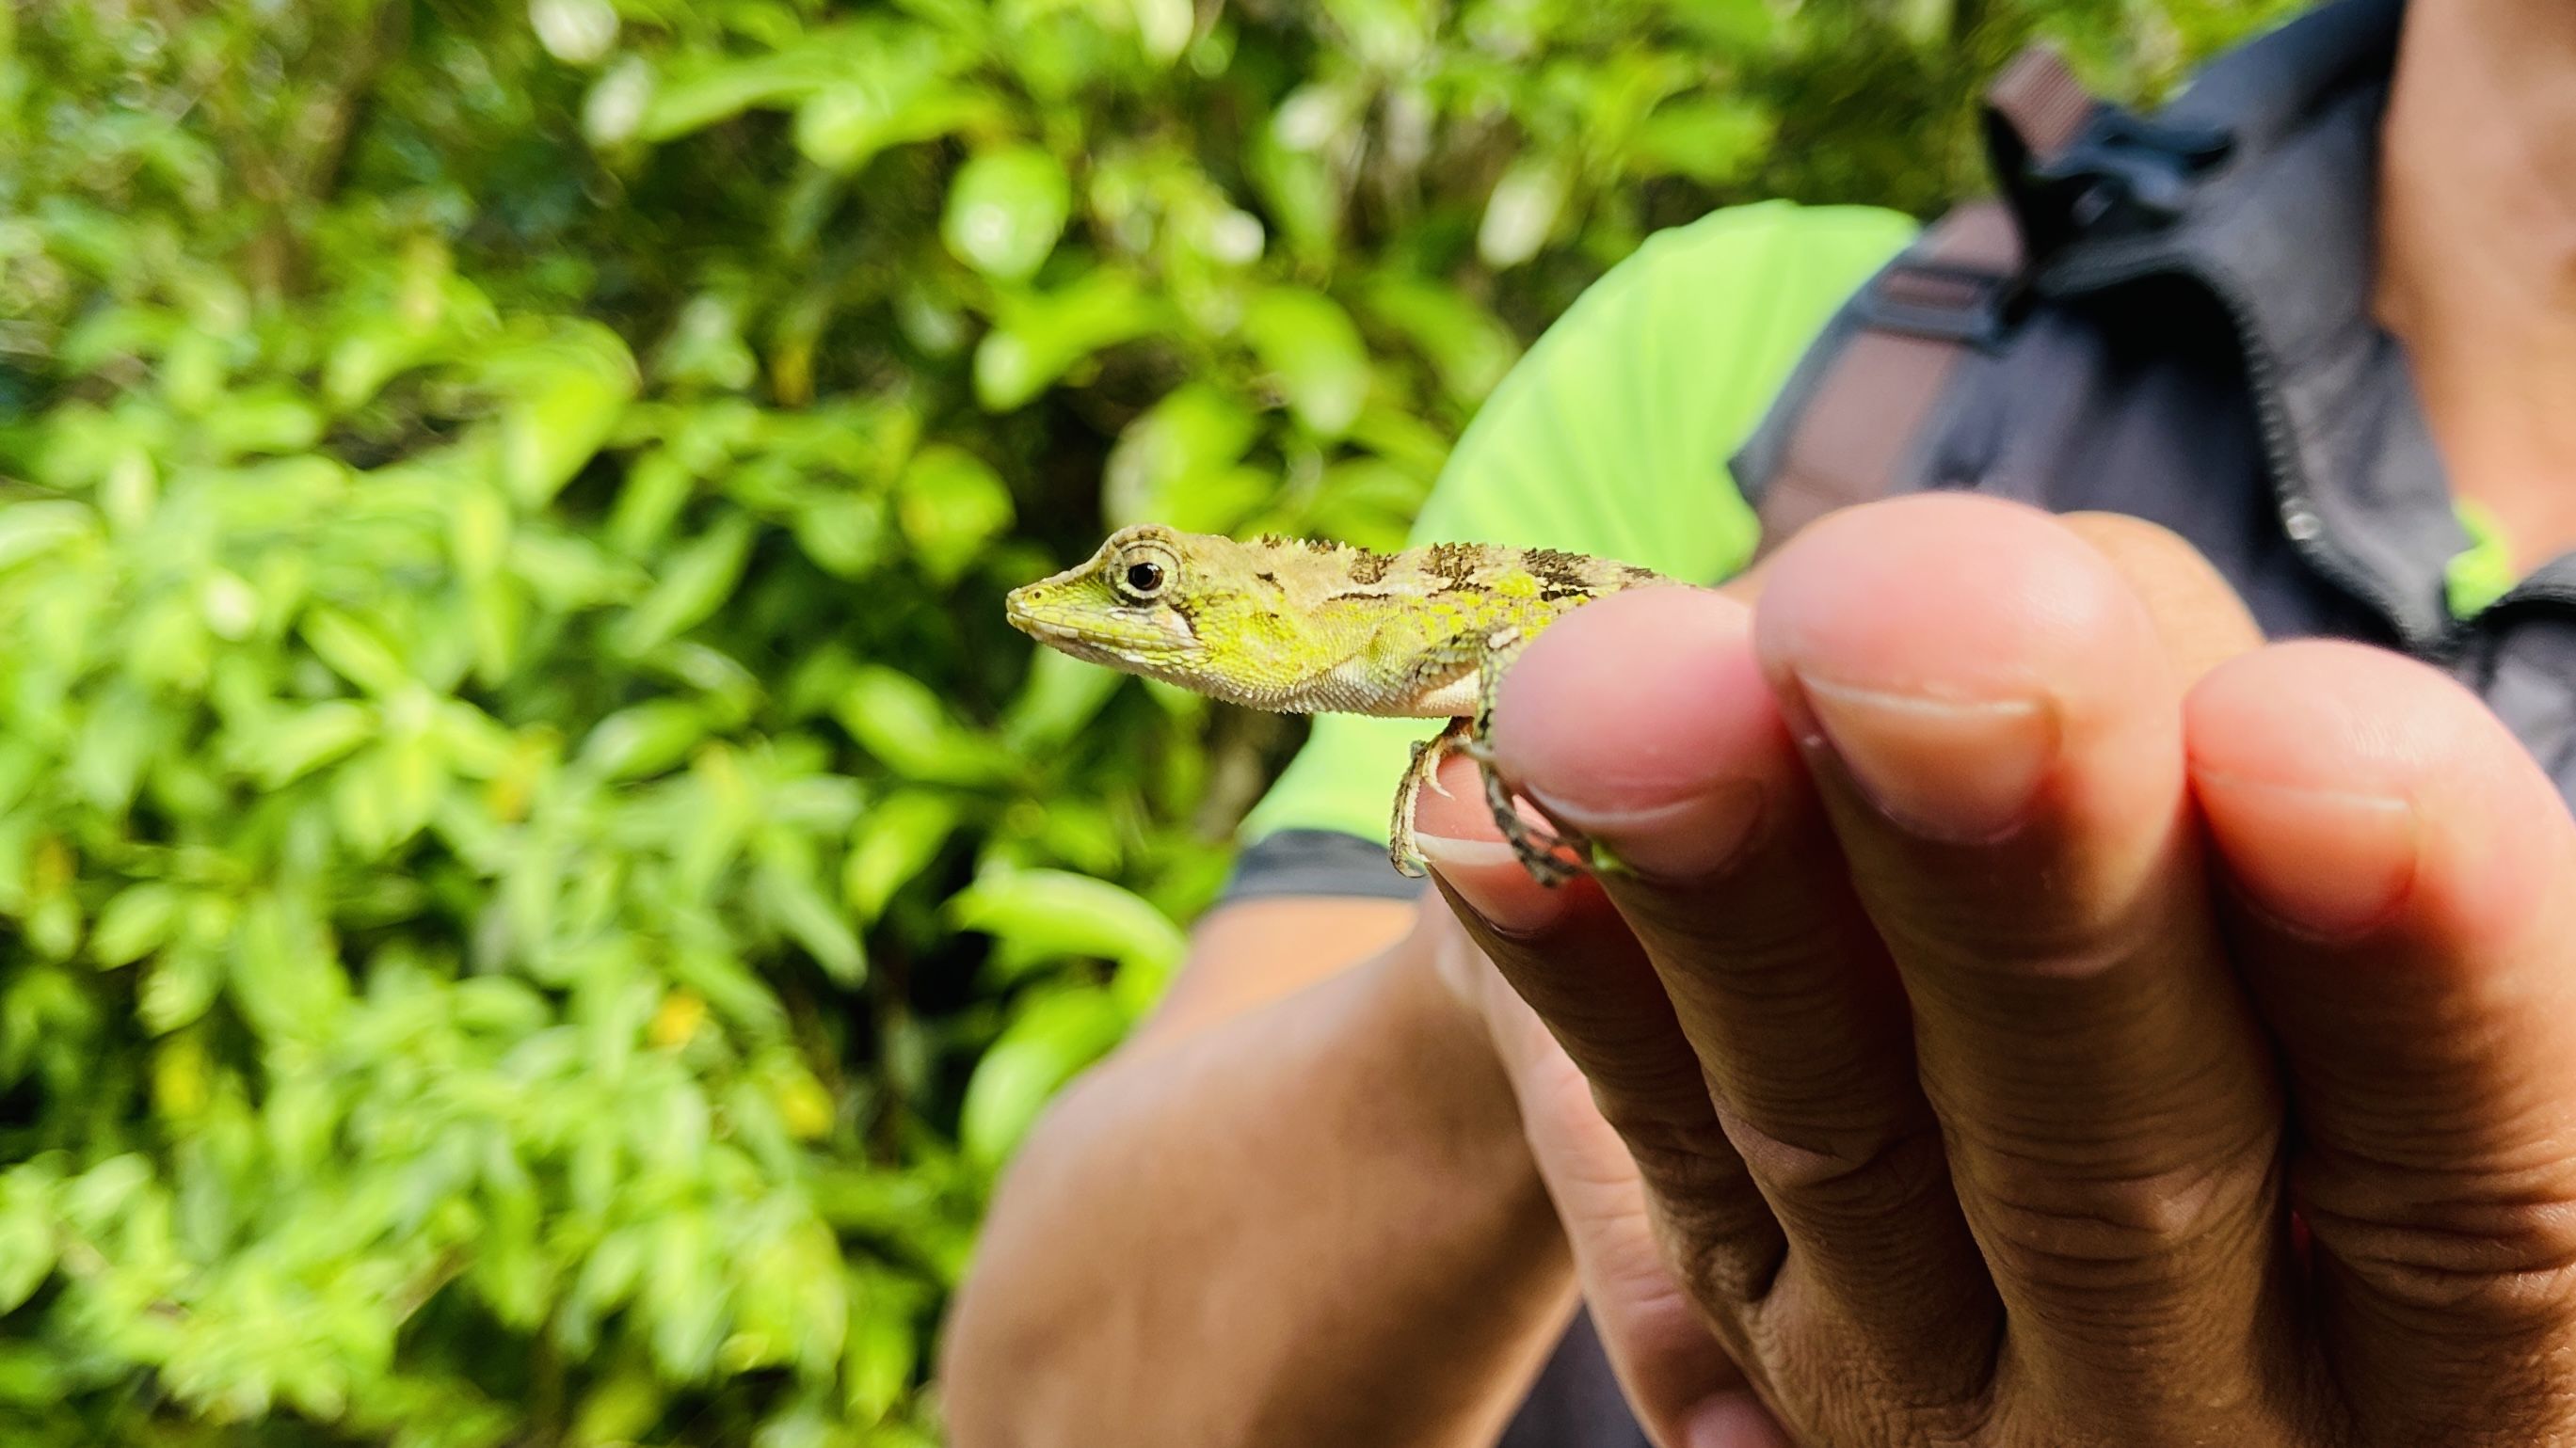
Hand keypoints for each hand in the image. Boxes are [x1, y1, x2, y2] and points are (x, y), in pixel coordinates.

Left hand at [1422, 495, 2575, 1445]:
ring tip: (1624, 687)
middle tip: (1910, 611)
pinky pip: (1664, 1162)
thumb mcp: (2391, 965)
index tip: (2304, 739)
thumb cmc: (2324, 1062)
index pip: (2461, 1171)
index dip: (2401, 961)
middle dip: (2015, 875)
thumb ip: (2352, 878)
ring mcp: (1941, 1383)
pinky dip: (1577, 976)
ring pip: (1839, 1140)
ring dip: (1731, 899)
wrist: (2063, 1229)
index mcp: (2450, 1331)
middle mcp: (2191, 1394)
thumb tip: (2253, 742)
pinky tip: (1476, 814)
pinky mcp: (1752, 1329)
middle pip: (2120, 1158)